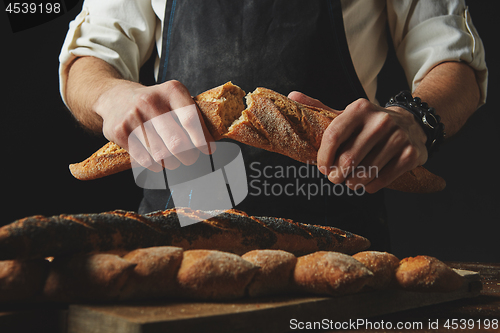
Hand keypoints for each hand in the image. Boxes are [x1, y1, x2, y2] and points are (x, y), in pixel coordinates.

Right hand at [94, 80, 214, 170]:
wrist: (113, 98)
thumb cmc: (154, 104)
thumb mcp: (173, 99)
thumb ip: (191, 117)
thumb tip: (212, 145)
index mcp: (171, 90)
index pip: (191, 120)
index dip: (202, 140)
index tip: (208, 151)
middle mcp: (151, 101)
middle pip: (177, 143)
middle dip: (189, 157)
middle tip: (190, 159)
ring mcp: (133, 116)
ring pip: (161, 155)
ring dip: (172, 163)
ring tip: (173, 160)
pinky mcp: (120, 131)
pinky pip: (144, 160)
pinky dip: (155, 165)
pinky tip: (156, 160)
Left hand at [288, 92, 427, 192]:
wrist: (411, 123)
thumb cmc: (368, 123)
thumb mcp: (346, 114)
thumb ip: (320, 107)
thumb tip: (292, 95)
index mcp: (359, 108)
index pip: (333, 137)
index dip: (324, 157)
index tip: (322, 168)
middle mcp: (380, 120)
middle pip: (348, 159)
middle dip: (337, 175)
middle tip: (335, 178)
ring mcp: (398, 137)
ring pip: (365, 172)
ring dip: (352, 183)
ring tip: (350, 181)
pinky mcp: (411, 154)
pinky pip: (383, 180)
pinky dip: (370, 187)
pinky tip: (366, 183)